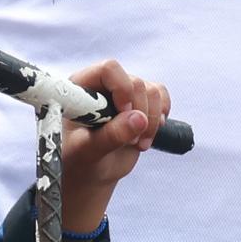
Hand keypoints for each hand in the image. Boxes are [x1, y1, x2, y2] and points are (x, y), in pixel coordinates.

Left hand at [55, 58, 167, 227]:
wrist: (92, 171)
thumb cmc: (79, 160)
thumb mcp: (89, 151)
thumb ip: (110, 135)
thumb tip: (139, 119)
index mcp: (81, 88)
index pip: (109, 69)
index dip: (122, 89)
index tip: (123, 114)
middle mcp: (103, 85)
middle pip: (136, 82)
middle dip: (139, 114)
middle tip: (130, 142)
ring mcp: (124, 92)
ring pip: (152, 90)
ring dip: (151, 121)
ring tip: (138, 143)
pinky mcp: (140, 102)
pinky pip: (161, 96)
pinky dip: (160, 117)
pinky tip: (148, 135)